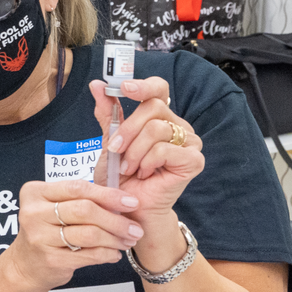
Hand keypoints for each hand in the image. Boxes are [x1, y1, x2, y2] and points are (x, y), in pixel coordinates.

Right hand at [0, 180, 141, 291]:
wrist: (25, 266)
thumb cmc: (45, 232)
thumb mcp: (53, 208)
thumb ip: (79, 200)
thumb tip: (122, 201)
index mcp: (35, 192)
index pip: (77, 188)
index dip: (108, 194)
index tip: (130, 202)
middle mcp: (33, 212)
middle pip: (85, 210)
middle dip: (115, 219)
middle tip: (134, 227)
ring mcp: (40, 237)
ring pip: (89, 234)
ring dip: (115, 238)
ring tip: (127, 241)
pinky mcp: (51, 259)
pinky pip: (89, 255)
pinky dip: (107, 254)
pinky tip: (114, 253)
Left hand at [89, 76, 204, 219]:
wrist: (127, 207)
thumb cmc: (121, 177)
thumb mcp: (109, 140)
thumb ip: (107, 113)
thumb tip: (97, 85)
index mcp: (160, 117)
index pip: (158, 89)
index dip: (142, 86)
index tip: (123, 88)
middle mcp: (178, 126)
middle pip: (153, 107)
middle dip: (127, 130)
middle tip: (117, 150)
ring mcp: (189, 142)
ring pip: (156, 129)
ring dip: (134, 151)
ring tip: (129, 167)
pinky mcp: (194, 160)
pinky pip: (164, 149)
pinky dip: (146, 162)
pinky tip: (144, 174)